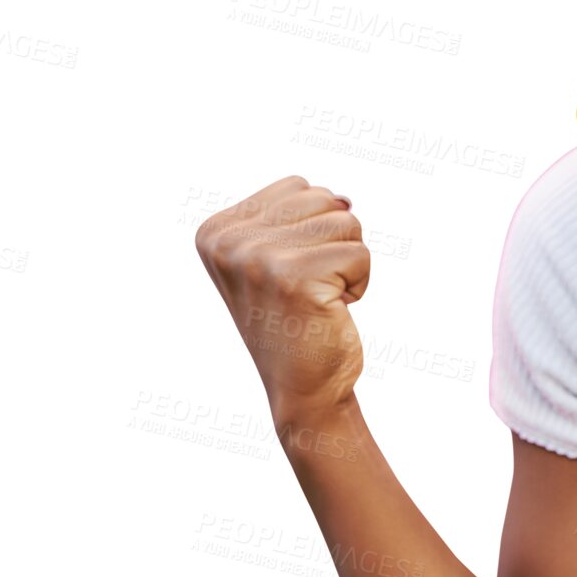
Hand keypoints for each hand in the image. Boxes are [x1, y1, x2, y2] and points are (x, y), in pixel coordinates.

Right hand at [194, 175, 369, 422]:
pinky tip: (332, 310)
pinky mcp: (294, 277)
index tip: (289, 273)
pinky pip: (361, 254)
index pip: (298, 187)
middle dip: (334, 242)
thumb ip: (299, 213)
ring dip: (348, 262)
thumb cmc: (298, 320)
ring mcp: (257, 258)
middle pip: (324, 199)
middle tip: (309, 287)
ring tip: (319, 297)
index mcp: (215, 231)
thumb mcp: (279, 255)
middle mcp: (228, 241)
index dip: (312, 229)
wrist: (302, 390)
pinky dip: (360, 283)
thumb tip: (344, 198)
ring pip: (347, 222)